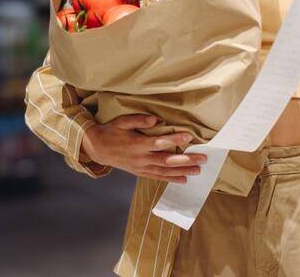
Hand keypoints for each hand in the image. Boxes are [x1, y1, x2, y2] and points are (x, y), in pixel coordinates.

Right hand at [81, 114, 204, 183]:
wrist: (97, 148)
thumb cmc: (111, 132)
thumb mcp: (122, 122)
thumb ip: (139, 120)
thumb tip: (155, 119)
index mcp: (137, 144)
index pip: (160, 142)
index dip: (175, 139)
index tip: (189, 135)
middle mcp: (141, 158)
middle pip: (167, 160)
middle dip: (186, 160)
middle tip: (202, 159)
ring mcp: (141, 167)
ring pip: (165, 171)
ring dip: (182, 172)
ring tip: (198, 171)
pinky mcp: (140, 172)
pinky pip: (158, 177)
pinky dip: (171, 179)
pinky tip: (183, 179)